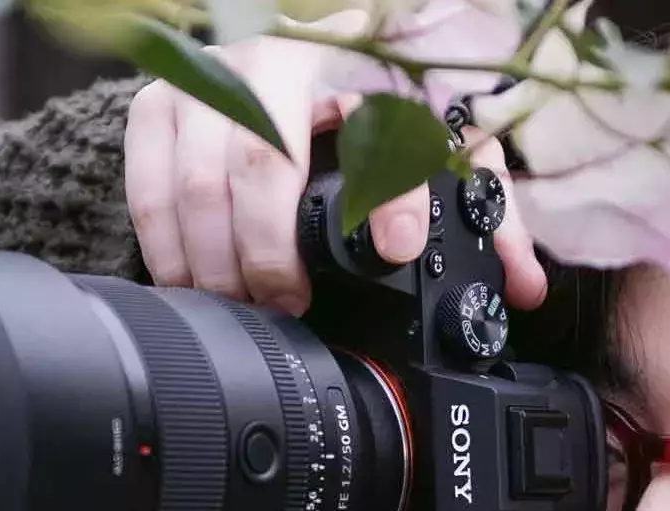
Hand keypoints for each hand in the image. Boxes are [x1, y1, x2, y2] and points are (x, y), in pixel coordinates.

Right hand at [123, 26, 548, 317]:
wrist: (312, 43)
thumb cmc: (385, 101)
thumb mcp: (448, 143)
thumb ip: (490, 213)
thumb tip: (521, 286)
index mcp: (367, 65)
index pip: (378, 124)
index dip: (389, 193)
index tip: (398, 250)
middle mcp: (285, 61)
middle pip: (263, 161)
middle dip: (268, 250)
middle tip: (288, 307)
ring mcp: (218, 79)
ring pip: (195, 175)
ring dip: (214, 256)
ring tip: (240, 306)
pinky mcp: (166, 102)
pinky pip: (148, 178)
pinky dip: (164, 241)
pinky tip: (190, 282)